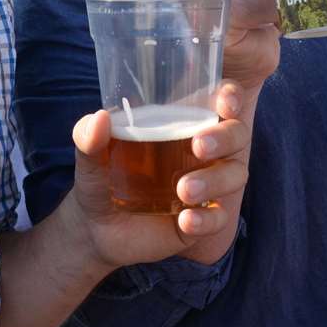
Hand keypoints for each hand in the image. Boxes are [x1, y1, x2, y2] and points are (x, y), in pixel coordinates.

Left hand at [67, 84, 250, 269]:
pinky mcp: (202, 218)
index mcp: (182, 123)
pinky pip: (219, 216)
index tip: (224, 103)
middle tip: (199, 146)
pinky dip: (207, 218)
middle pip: (237, 135)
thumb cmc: (100, 177)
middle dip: (226, 137)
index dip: (231, 97)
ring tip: (183, 191)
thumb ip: (89, 137)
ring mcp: (206, 185)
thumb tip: (100, 119)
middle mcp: (202, 151)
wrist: (96, 228)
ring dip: (214, 180)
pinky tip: (186, 221)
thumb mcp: (89, 157)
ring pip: (235, 175)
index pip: (220, 102)